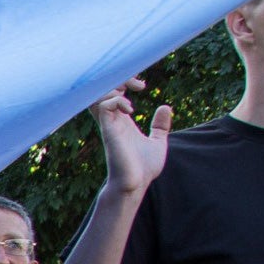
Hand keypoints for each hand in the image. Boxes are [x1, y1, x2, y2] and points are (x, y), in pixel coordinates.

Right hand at [92, 78, 171, 195]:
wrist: (136, 184)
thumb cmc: (144, 167)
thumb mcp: (157, 141)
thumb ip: (160, 125)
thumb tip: (165, 107)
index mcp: (121, 121)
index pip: (112, 93)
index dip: (124, 82)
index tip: (141, 86)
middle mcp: (113, 120)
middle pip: (102, 90)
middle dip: (118, 79)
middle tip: (138, 84)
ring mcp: (109, 125)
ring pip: (98, 95)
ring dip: (114, 88)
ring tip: (131, 94)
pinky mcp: (109, 131)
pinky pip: (104, 107)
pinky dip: (116, 101)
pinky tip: (130, 109)